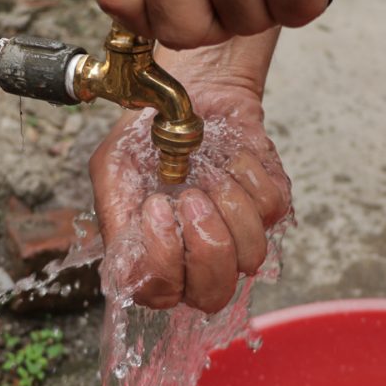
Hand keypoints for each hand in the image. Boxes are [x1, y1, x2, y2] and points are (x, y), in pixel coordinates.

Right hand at [89, 30, 290, 311]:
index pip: (160, 294)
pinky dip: (250, 176)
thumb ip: (113, 215)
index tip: (157, 209)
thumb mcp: (113, 166)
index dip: (163, 262)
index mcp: (155, 257)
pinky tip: (232, 159)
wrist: (191, 91)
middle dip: (206, 246)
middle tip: (192, 198)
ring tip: (210, 174)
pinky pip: (271, 210)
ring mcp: (237, 237)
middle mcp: (196, 257)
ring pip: (250, 257)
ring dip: (229, 207)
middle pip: (212, 294)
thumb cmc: (150, 132)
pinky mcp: (270, 208)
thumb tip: (127, 265)